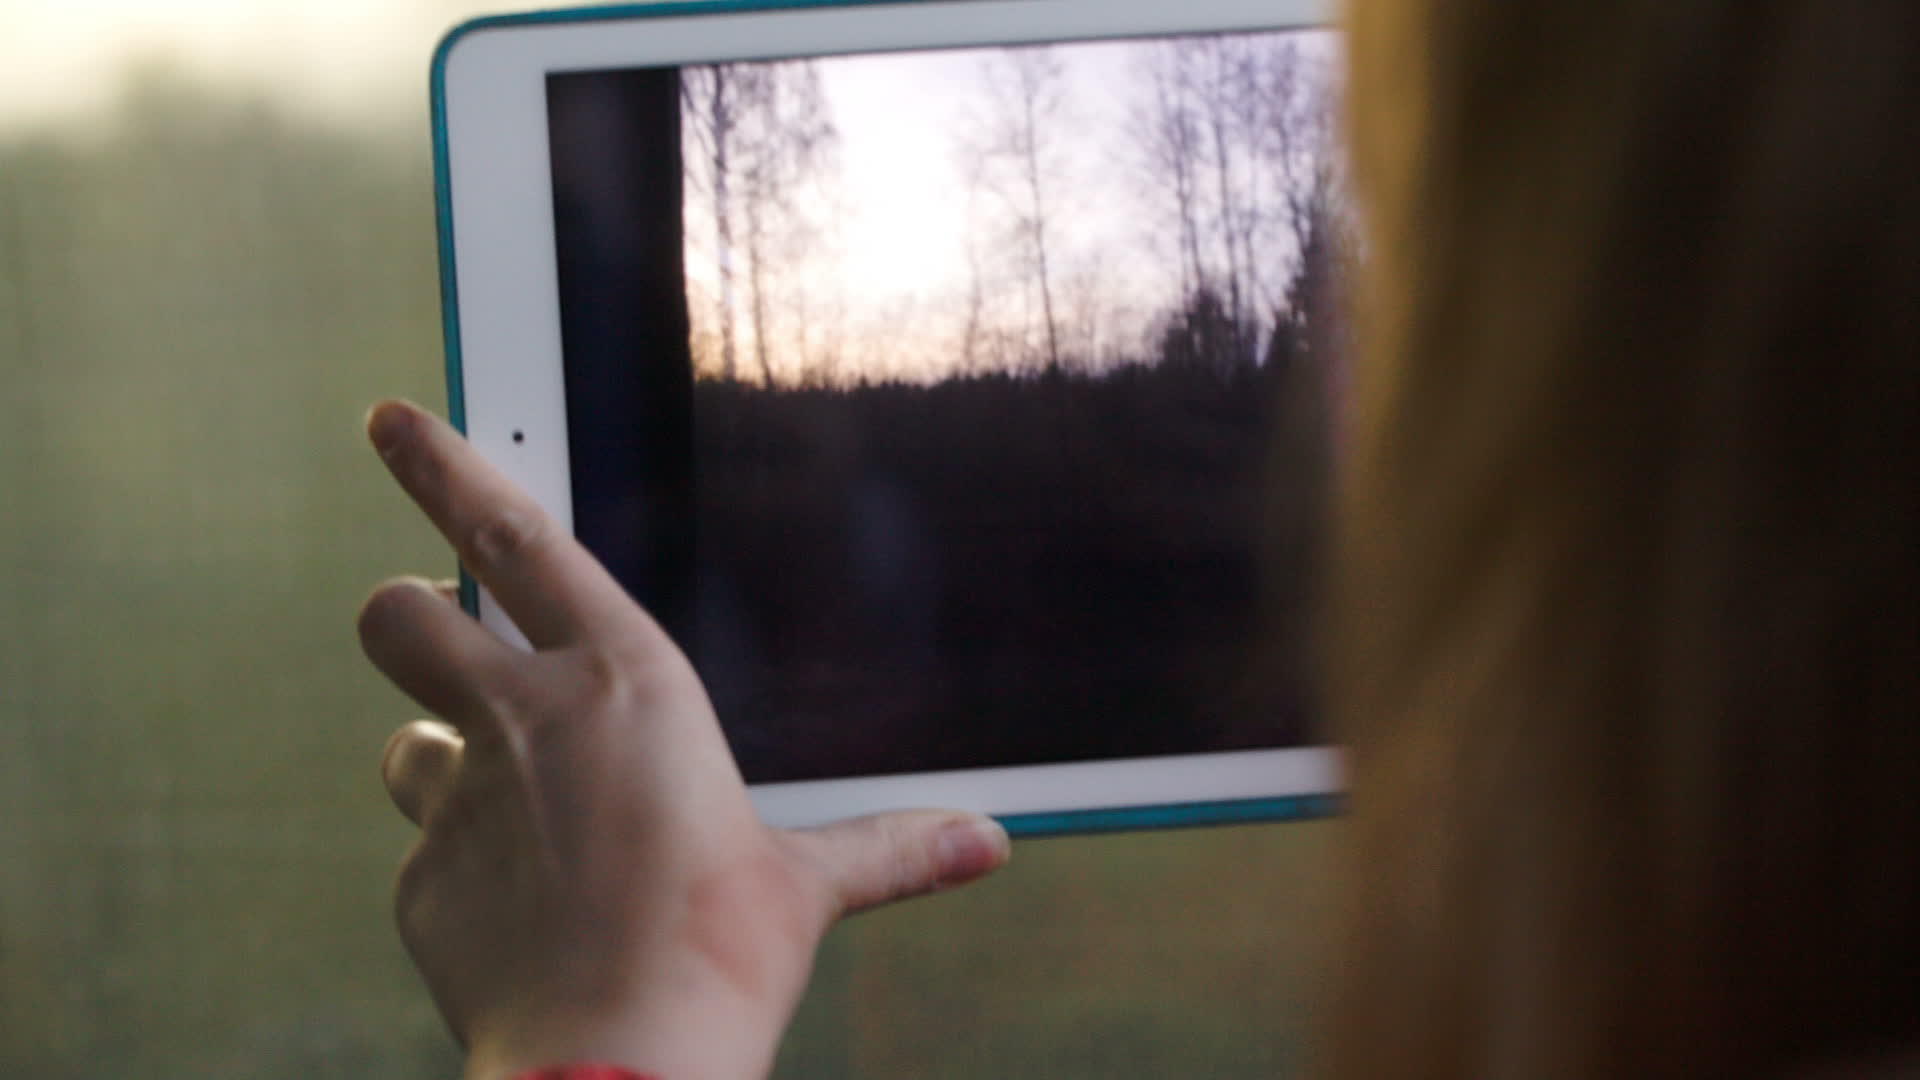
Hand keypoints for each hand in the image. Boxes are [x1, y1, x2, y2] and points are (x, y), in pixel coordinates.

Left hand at [357, 400, 1010, 1079]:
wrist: (620, 1061)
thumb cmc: (716, 955)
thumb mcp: (804, 886)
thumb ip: (887, 849)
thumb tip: (981, 843)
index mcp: (625, 685)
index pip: (515, 537)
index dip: (446, 466)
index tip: (396, 420)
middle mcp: (526, 723)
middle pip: (402, 617)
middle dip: (407, 614)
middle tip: (431, 630)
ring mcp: (460, 804)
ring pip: (401, 742)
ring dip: (436, 756)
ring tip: (499, 805)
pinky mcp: (424, 887)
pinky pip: (424, 859)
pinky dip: (460, 874)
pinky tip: (517, 915)